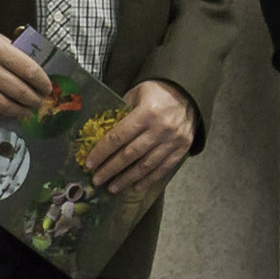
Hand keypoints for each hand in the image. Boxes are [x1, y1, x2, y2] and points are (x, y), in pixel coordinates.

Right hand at [0, 17, 60, 121]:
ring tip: (24, 112)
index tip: (46, 88)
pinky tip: (2, 116)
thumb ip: (9, 51)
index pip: (29, 71)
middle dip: (33, 101)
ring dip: (18, 112)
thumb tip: (29, 70)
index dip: (42, 83)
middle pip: (19, 92)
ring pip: (2, 106)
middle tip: (38, 103)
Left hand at [87, 81, 195, 195]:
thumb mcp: (137, 93)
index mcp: (146, 113)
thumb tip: (103, 130)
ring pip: (146, 165)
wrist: (189, 92)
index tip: (90, 163)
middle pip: (130, 154)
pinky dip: (150, 179)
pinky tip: (137, 186)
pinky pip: (164, 167)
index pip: (118, 137)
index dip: (102, 152)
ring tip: (113, 187)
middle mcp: (160, 128)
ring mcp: (173, 140)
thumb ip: (121, 111)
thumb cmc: (158, 91)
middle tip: (97, 179)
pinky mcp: (183, 147)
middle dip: (111, 169)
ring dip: (128, 178)